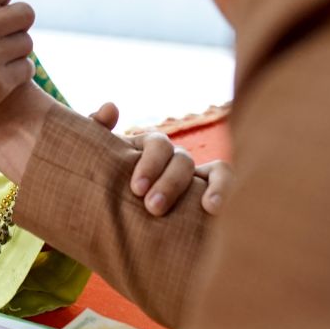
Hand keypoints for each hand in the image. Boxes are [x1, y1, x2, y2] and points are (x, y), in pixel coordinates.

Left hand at [90, 104, 232, 215]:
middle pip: (183, 161)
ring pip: (219, 170)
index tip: (137, 190)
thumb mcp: (98, 159)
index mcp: (150, 149)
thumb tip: (111, 107)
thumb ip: (97, 131)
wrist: (115, 222)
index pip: (158, 145)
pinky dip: (232, 195)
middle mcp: (177, 161)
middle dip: (170, 183)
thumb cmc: (106, 185)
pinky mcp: (213, 201)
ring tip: (210, 208)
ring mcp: (199, 180)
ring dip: (217, 186)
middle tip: (153, 208)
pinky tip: (223, 214)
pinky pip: (232, 192)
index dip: (150, 164)